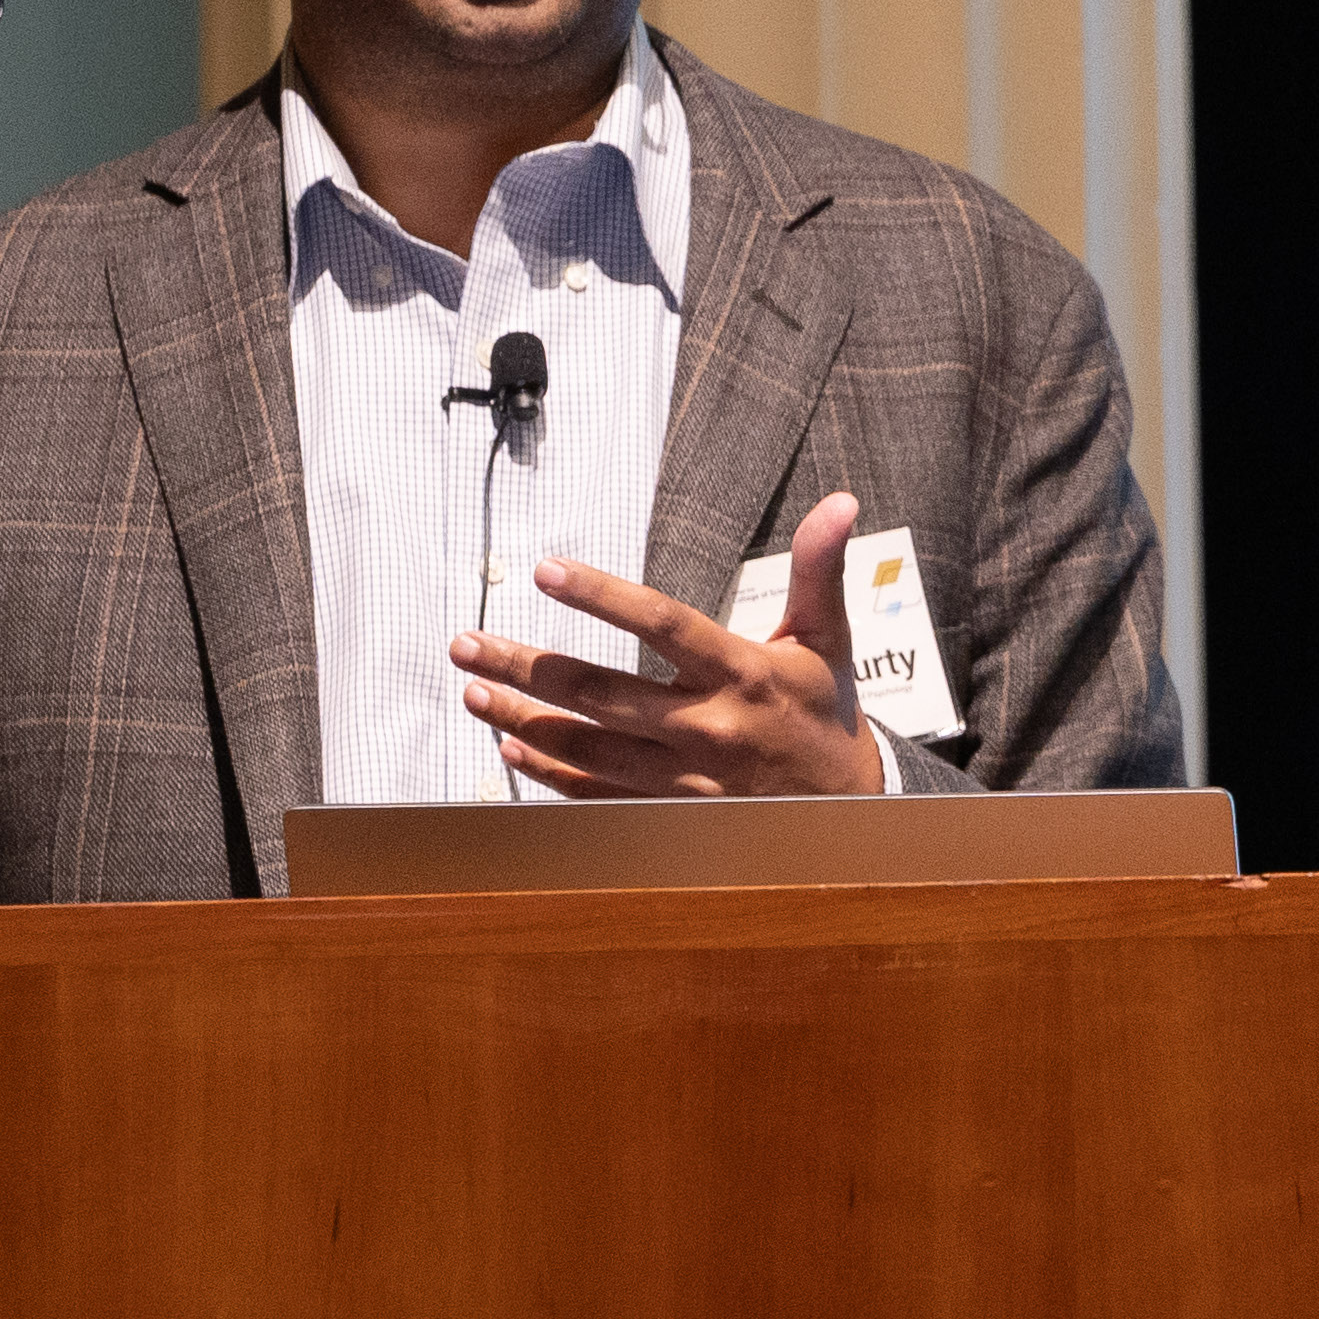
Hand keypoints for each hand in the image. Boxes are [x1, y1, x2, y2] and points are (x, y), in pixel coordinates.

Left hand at [457, 490, 890, 799]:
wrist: (850, 810)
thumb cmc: (825, 712)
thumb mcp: (827, 636)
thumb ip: (819, 567)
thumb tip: (840, 505)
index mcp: (742, 672)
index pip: (662, 625)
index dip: (602, 596)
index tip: (546, 571)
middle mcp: (708, 725)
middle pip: (601, 692)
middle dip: (526, 666)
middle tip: (469, 644)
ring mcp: (685, 776)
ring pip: (588, 746)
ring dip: (523, 719)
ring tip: (474, 692)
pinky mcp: (672, 813)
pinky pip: (598, 796)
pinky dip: (550, 773)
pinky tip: (512, 747)